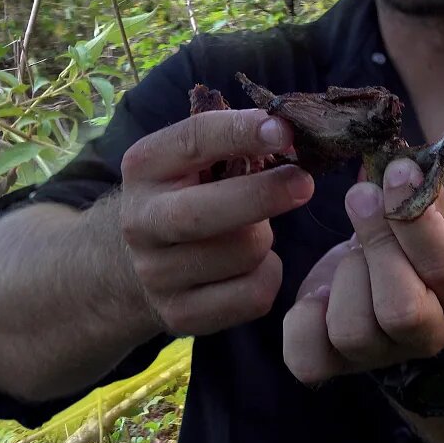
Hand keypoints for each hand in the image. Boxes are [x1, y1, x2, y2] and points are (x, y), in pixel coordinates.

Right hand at [118, 108, 313, 334]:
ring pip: (241, 253)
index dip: (240, 132)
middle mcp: (141, 221)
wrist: (139, 262)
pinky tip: (254, 265)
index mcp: (145, 167)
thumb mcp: (193, 160)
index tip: (283, 129)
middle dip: (261, 195)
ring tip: (255, 229)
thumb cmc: (189, 193)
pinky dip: (268, 275)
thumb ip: (232, 144)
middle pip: (202, 213)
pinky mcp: (180, 314)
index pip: (192, 141)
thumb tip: (290, 132)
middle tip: (304, 183)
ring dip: (265, 238)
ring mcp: (157, 274)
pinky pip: (253, 294)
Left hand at [282, 158, 443, 383]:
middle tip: (361, 198)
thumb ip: (422, 190)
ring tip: (349, 253)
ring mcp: (380, 355)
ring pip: (353, 331)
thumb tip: (399, 158)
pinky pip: (307, 359)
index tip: (395, 171)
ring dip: (344, 277)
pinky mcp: (332, 363)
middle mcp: (429, 335)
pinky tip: (318, 291)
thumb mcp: (430, 213)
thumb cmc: (414, 241)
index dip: (415, 219)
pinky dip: (303, 319)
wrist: (394, 285)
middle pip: (401, 310)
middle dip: (375, 245)